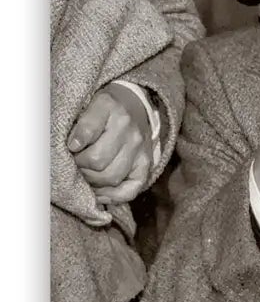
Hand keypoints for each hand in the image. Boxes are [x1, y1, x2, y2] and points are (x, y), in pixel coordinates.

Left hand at [68, 86, 154, 203]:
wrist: (134, 106)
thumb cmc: (104, 111)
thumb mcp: (89, 105)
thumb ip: (79, 123)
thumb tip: (74, 146)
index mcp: (111, 108)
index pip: (88, 131)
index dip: (74, 144)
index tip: (71, 147)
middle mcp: (130, 131)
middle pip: (97, 161)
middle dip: (79, 166)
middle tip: (75, 163)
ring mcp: (140, 150)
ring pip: (111, 178)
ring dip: (92, 181)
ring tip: (86, 174)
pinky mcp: (146, 165)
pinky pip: (130, 190)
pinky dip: (112, 196)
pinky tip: (100, 192)